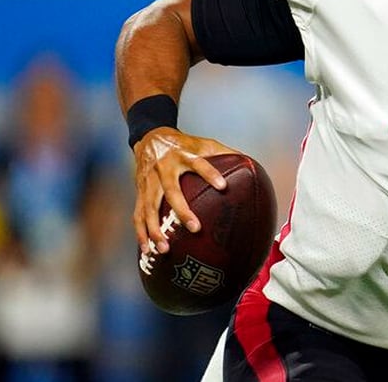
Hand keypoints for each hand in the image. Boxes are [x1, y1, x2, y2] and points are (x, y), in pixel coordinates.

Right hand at [131, 127, 235, 254]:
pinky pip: (138, 214)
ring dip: (156, 229)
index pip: (199, 163)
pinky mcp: (140, 192)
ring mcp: (149, 181)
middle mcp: (165, 169)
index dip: (210, 173)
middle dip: (182, 211)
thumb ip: (224, 153)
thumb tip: (249, 164)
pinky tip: (146, 250)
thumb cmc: (182, 144)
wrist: (150, 137)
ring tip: (165, 248)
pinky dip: (141, 233)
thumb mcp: (203, 143)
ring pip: (150, 207)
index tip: (223, 186)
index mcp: (184, 156)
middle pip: (172, 191)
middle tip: (195, 228)